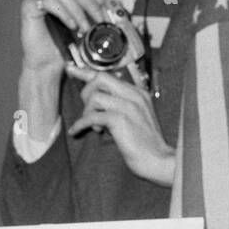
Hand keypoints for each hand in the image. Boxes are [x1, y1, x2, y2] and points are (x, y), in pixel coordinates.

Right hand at [20, 0, 113, 75]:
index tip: (103, 3)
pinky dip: (64, 14)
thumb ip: (94, 6)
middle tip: (98, 21)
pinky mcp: (29, 6)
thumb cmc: (64, 48)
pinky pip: (49, 2)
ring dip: (78, 12)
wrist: (48, 65)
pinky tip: (71, 26)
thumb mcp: (86, 25)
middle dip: (90, 4)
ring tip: (84, 29)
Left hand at [67, 67, 174, 185]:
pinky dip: (80, 124)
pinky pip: (91, 116)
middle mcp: (133, 95)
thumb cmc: (145, 143)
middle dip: (87, 93)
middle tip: (88, 110)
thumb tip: (96, 104)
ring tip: (95, 127)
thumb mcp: (133, 118)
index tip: (70, 68)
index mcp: (137, 93)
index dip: (86, 71)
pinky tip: (76, 131)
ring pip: (94, 97)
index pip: (108, 75)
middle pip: (99, 78)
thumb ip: (119, 107)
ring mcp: (128, 106)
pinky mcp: (120, 119)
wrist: (157, 159)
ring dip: (87, 113)